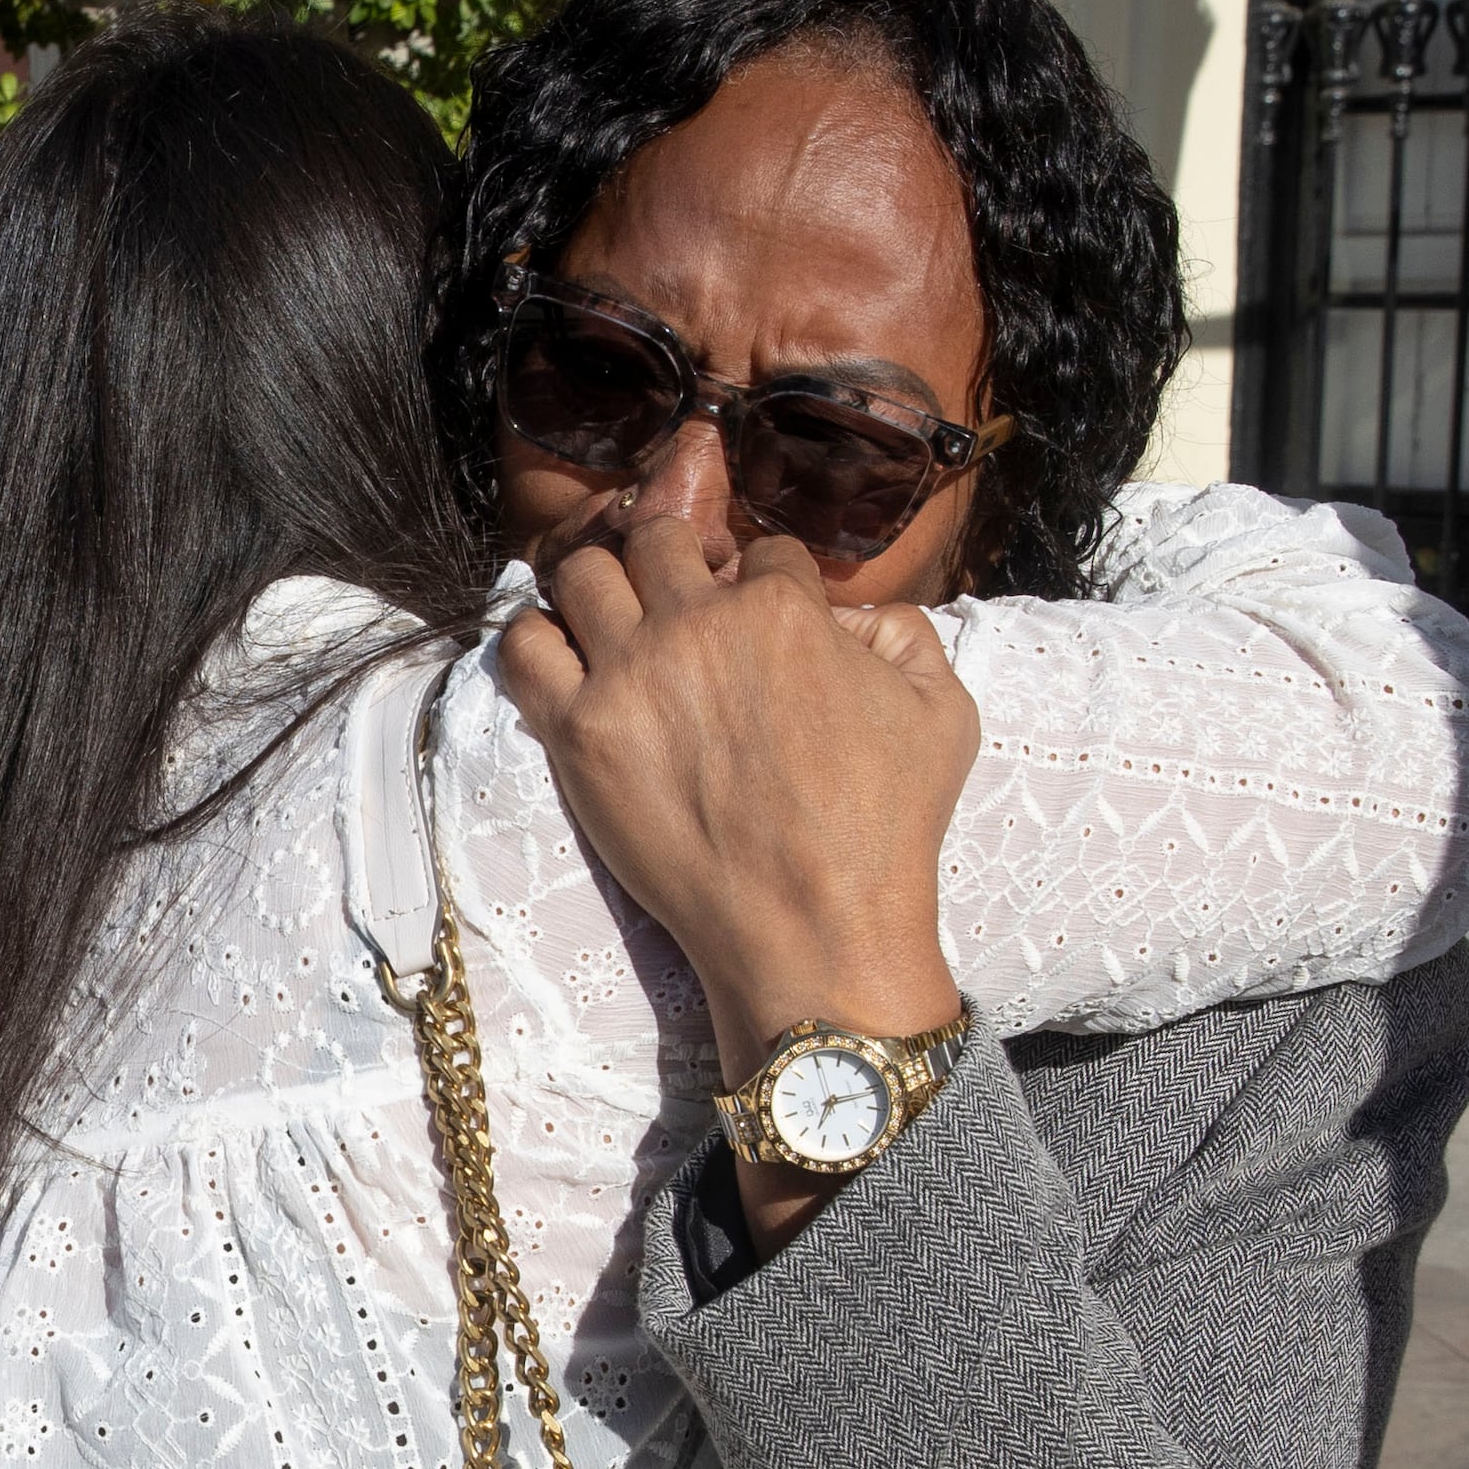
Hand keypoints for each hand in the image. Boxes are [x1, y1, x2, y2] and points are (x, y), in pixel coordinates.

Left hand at [495, 505, 973, 1235]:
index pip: (760, 549)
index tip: (756, 617)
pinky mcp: (578, 732)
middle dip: (671, 557)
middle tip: (675, 603)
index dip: (763, 579)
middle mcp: (698, 624)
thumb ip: (909, 634)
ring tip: (611, 621)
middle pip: (656, 537)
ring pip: (581, 572)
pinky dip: (535, 638)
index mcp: (784, 606)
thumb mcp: (945, 714)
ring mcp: (630, 674)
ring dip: (597, 583)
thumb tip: (859, 612)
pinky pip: (523, 646)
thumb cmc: (885, 831)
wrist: (814, 930)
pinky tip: (563, 661)